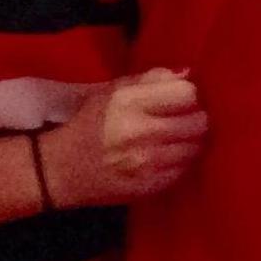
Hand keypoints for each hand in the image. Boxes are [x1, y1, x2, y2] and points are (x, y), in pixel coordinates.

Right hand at [43, 69, 207, 203]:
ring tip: (178, 138)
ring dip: (192, 141)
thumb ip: (152, 79)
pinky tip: (168, 156)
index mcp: (130, 103)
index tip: (184, 98)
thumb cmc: (90, 124)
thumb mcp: (112, 91)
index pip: (187, 94)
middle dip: (197, 118)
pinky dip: (182, 162)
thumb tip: (189, 73)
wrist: (61, 170)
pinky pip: (185, 170)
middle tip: (188, 118)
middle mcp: (142, 132)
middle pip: (199, 122)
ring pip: (196, 147)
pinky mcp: (151, 186)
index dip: (190, 94)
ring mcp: (148, 163)